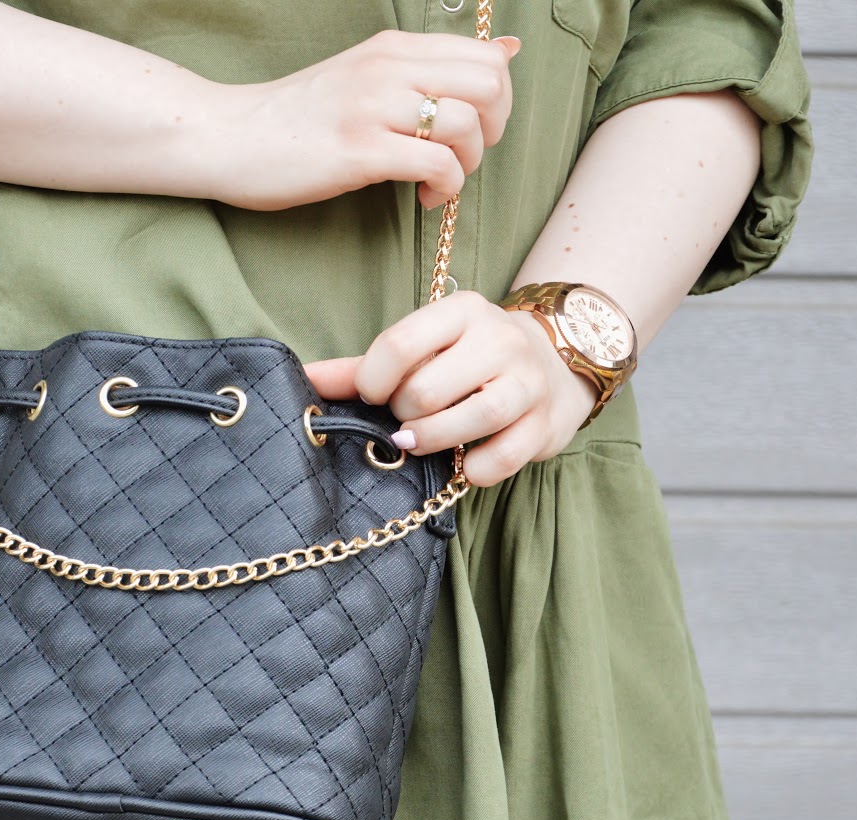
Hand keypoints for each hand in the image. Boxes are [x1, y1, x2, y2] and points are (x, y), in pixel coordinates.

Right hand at [211, 31, 519, 210]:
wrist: (230, 137)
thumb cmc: (298, 117)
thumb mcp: (368, 75)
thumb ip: (431, 66)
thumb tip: (508, 49)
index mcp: (392, 47)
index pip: (486, 57)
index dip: (498, 100)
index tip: (472, 129)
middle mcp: (387, 67)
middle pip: (488, 86)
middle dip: (492, 131)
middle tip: (462, 156)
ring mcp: (372, 107)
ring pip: (466, 125)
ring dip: (467, 165)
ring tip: (437, 182)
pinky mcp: (359, 150)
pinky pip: (436, 164)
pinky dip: (444, 188)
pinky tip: (423, 197)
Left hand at [303, 292, 598, 487]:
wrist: (554, 368)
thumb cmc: (469, 362)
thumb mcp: (424, 351)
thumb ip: (363, 368)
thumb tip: (302, 378)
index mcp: (461, 312)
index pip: (401, 344)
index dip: (374, 381)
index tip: (373, 397)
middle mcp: (499, 339)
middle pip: (428, 389)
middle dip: (404, 414)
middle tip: (405, 418)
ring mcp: (528, 381)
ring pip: (473, 417)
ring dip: (434, 440)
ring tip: (422, 441)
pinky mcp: (545, 423)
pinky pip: (503, 456)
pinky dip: (475, 470)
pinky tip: (464, 464)